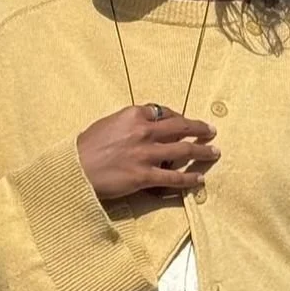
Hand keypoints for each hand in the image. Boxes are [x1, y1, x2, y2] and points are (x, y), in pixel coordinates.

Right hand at [77, 104, 220, 199]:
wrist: (74, 168)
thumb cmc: (86, 146)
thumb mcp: (108, 124)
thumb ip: (128, 124)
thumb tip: (145, 126)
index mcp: (133, 115)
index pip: (163, 112)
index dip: (177, 116)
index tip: (183, 121)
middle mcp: (144, 131)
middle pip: (180, 127)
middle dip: (199, 128)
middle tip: (211, 130)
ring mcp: (146, 154)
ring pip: (183, 151)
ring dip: (202, 151)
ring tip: (214, 152)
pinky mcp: (144, 176)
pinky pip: (173, 178)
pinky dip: (189, 178)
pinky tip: (199, 178)